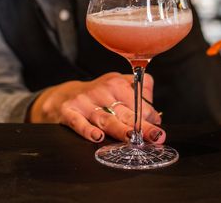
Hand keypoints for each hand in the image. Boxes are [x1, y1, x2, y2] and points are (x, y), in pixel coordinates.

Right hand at [29, 72, 164, 143]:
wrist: (62, 95)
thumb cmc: (97, 95)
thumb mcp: (117, 85)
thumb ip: (139, 94)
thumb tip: (155, 116)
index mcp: (117, 83)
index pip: (138, 100)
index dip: (149, 115)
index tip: (158, 128)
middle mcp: (101, 91)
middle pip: (125, 111)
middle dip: (142, 125)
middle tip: (156, 136)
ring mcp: (84, 101)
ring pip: (105, 118)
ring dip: (119, 128)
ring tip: (131, 137)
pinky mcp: (68, 111)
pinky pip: (78, 122)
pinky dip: (86, 130)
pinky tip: (96, 137)